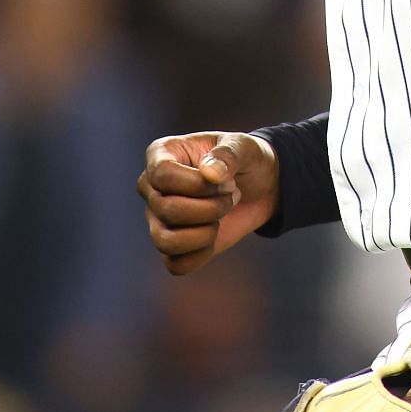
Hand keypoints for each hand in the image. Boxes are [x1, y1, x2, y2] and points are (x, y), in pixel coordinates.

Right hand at [137, 131, 278, 274]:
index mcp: (161, 154)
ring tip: (221, 216)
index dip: (197, 184)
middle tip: (232, 195)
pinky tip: (216, 236)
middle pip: (167, 209)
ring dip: (204, 233)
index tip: (226, 180)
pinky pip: (176, 264)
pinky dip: (201, 254)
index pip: (162, 175)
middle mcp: (152, 187)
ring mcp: (158, 218)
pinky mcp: (173, 245)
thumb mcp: (244, 147)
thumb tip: (210, 174)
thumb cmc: (245, 159)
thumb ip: (228, 154)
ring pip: (165, 241)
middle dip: (211, 207)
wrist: (259, 185)